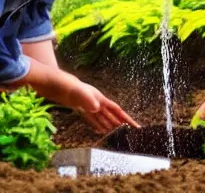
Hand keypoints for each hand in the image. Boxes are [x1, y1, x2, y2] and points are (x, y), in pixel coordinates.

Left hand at [4, 58, 139, 133]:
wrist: (55, 83)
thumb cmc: (68, 86)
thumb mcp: (78, 93)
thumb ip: (87, 100)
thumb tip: (96, 109)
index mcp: (99, 98)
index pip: (116, 110)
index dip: (126, 118)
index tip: (135, 126)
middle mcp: (97, 102)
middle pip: (112, 115)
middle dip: (122, 123)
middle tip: (131, 133)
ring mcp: (89, 106)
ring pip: (103, 118)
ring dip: (111, 126)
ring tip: (118, 135)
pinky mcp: (80, 109)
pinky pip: (92, 120)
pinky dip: (98, 126)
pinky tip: (100, 131)